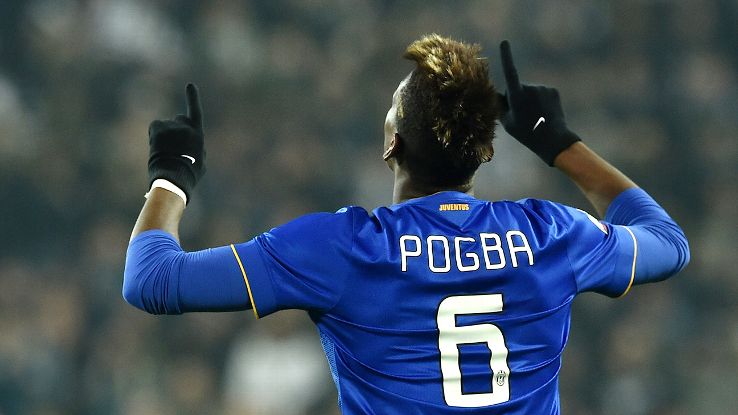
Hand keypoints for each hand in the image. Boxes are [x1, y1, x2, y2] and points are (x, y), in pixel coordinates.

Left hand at [148, 83, 205, 201]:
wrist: (173, 177)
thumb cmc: (188, 174)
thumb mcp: (201, 162)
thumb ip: (198, 148)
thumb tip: (194, 144)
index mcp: (197, 134)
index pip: (196, 112)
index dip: (193, 98)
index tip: (190, 85)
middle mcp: (185, 126)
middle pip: (179, 119)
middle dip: (177, 127)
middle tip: (174, 146)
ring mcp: (171, 126)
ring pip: (166, 126)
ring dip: (165, 135)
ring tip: (165, 152)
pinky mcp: (159, 128)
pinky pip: (155, 126)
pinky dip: (155, 134)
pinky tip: (157, 147)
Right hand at [498, 41, 579, 165]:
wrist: (553, 139)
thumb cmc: (526, 133)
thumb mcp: (507, 122)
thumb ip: (501, 106)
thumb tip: (497, 94)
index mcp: (517, 96)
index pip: (509, 72)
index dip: (506, 57)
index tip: (504, 42)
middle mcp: (531, 88)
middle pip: (518, 87)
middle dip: (518, 97)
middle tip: (523, 116)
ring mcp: (543, 88)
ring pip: (531, 91)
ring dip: (530, 100)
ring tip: (534, 117)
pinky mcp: (553, 90)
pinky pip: (541, 93)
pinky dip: (540, 101)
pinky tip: (544, 113)